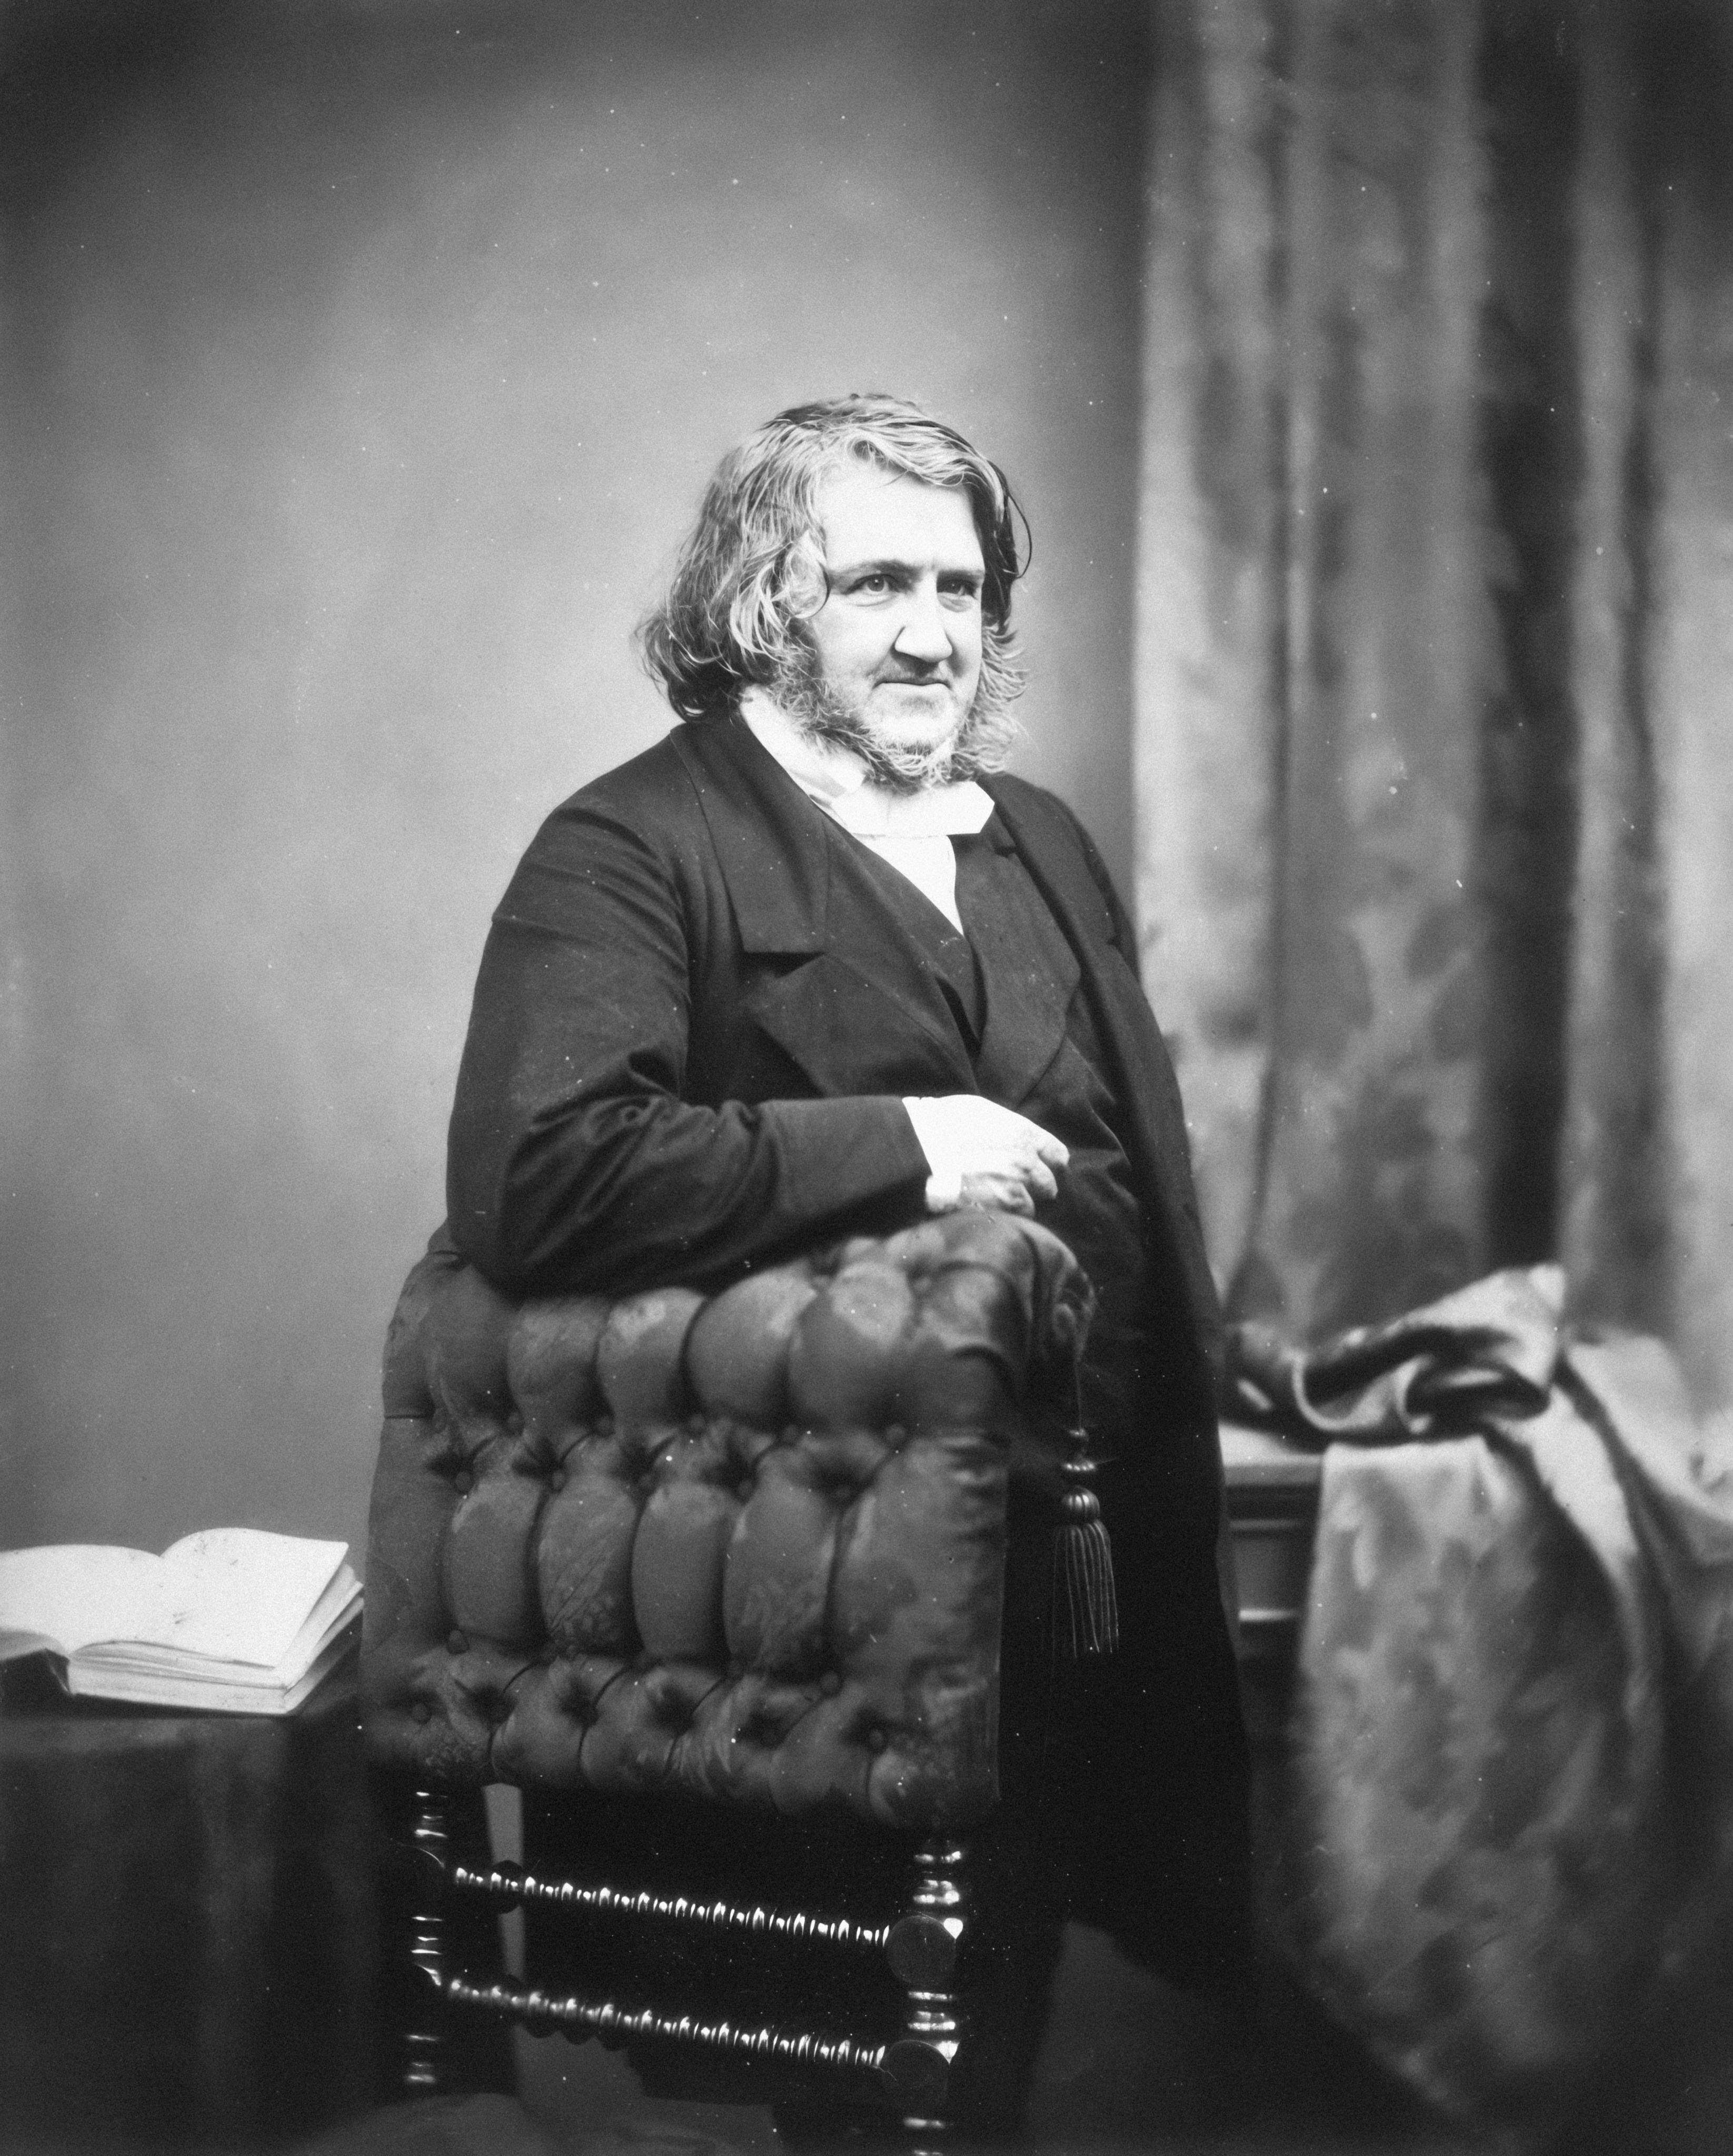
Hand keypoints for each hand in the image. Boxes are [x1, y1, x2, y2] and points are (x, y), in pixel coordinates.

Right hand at [901, 1096, 1068, 1216]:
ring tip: (995, 1201)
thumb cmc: (943, 1123)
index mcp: (1024, 1136)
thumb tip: (1014, 1138)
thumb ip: (1008, 1128)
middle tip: (1014, 1186)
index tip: (1040, 1167)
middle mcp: (1027, 1164)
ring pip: (1030, 1207)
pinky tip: (986, 1210)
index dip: (1049, 1163)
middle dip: (1035, 1187)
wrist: (918, 1149)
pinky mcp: (997, 1213)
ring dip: (1017, 1206)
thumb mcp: (982, 1111)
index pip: (1058, 1156)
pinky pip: (1010, 1222)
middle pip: (1048, 1185)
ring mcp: (1013, 1191)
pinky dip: (1002, 1218)